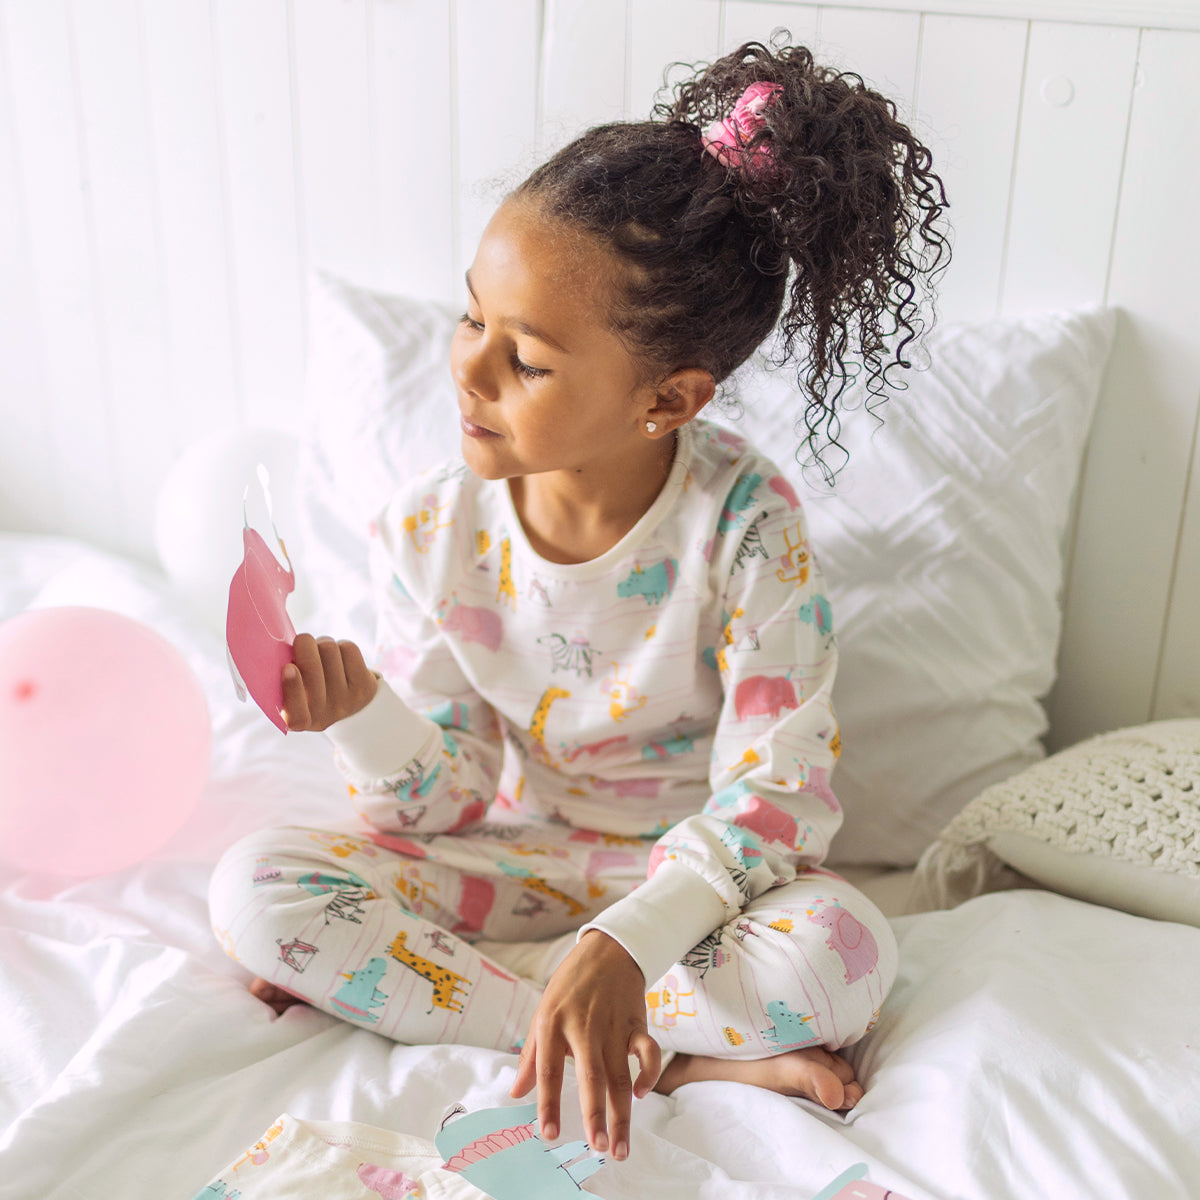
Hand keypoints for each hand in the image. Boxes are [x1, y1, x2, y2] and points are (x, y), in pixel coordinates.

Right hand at [280, 633, 377, 730]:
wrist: (347, 705)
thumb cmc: (307, 691)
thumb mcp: (288, 695)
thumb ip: (280, 679)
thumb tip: (282, 652)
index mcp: (298, 722)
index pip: (295, 714)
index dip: (292, 687)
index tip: (288, 667)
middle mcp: (324, 716)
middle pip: (312, 667)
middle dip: (303, 645)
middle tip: (302, 642)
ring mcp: (347, 702)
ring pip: (329, 650)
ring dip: (322, 644)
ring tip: (321, 654)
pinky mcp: (365, 686)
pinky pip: (348, 648)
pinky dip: (341, 646)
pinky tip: (339, 658)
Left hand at [511, 930, 660, 1161]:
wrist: (607, 950)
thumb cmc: (569, 986)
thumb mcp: (542, 1013)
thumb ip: (530, 1056)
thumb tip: (516, 1093)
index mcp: (552, 1025)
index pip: (548, 1072)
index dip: (548, 1105)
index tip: (548, 1136)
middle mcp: (582, 1028)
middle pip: (591, 1078)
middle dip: (595, 1116)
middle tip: (598, 1149)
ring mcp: (612, 1026)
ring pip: (620, 1076)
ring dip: (622, 1113)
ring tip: (619, 1147)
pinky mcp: (636, 1023)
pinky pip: (648, 1052)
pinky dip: (648, 1074)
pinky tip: (641, 1092)